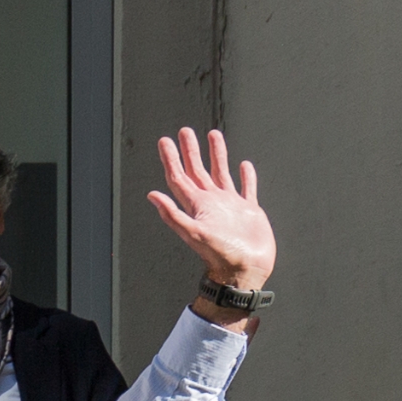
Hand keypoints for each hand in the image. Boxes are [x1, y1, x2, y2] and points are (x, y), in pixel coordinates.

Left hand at [147, 127, 273, 296]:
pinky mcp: (249, 210)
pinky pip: (246, 188)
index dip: (171, 158)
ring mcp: (230, 205)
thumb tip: (151, 195)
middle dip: (191, 151)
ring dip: (216, 155)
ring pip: (221, 173)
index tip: (165, 140)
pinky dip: (245, 176)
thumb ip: (173, 214)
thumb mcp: (193, 232)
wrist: (245, 269)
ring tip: (213, 135)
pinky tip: (244, 165)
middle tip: (185, 131)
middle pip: (198, 170)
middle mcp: (212, 202)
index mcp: (197, 205)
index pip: (180, 177)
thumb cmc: (219, 254)